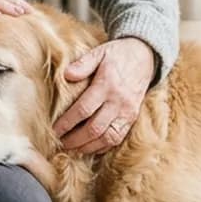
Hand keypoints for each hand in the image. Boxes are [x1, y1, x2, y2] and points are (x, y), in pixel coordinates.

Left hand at [52, 37, 155, 154]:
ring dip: (88, 147)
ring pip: (107, 138)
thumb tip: (67, 74)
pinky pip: (118, 138)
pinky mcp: (133, 118)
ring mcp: (128, 112)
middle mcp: (119, 101)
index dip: (67, 123)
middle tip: (60, 144)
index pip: (84, 109)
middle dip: (75, 140)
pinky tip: (89, 148)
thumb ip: (83, 63)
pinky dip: (103, 146)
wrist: (146, 56)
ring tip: (72, 150)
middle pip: (94, 128)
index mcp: (107, 85)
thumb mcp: (100, 52)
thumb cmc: (118, 54)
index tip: (54, 130)